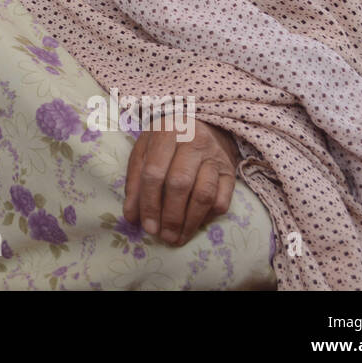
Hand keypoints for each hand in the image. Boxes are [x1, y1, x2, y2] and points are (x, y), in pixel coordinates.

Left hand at [122, 119, 239, 246]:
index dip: (149, 203)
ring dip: (190, 222)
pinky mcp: (230, 171)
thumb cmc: (166, 141)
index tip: (147, 226)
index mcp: (166, 132)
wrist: (201, 124)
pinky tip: (195, 224)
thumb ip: (135, 181)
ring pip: (204, 194)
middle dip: (170, 216)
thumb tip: (131, 217)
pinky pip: (222, 200)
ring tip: (177, 238)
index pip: (154, 172)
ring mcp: (215, 156)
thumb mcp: (144, 150)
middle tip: (164, 236)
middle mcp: (193, 140)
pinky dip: (208, 217)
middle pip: (180, 184)